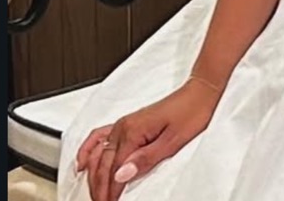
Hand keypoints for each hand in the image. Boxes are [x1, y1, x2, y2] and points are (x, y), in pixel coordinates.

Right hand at [76, 79, 220, 200]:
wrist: (200, 93)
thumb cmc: (192, 113)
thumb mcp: (172, 142)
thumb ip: (145, 160)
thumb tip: (122, 176)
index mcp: (133, 131)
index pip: (113, 171)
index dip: (111, 193)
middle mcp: (124, 126)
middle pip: (102, 164)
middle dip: (100, 189)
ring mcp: (124, 123)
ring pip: (98, 153)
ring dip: (93, 176)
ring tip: (96, 194)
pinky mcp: (129, 122)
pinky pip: (100, 136)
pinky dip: (88, 150)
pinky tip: (83, 163)